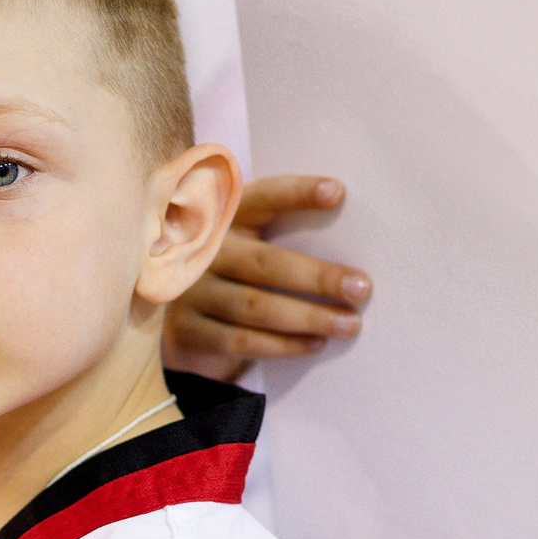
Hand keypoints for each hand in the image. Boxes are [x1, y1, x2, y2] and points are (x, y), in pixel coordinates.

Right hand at [165, 176, 370, 378]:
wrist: (176, 316)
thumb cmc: (231, 271)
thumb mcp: (244, 239)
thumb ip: (279, 232)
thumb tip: (350, 242)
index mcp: (222, 217)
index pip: (262, 198)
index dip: (297, 194)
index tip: (338, 193)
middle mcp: (202, 251)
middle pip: (264, 262)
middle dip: (318, 277)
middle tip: (361, 288)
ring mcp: (190, 292)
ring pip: (256, 307)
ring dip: (308, 317)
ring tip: (349, 323)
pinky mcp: (188, 331)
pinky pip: (242, 341)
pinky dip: (283, 345)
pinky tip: (315, 343)